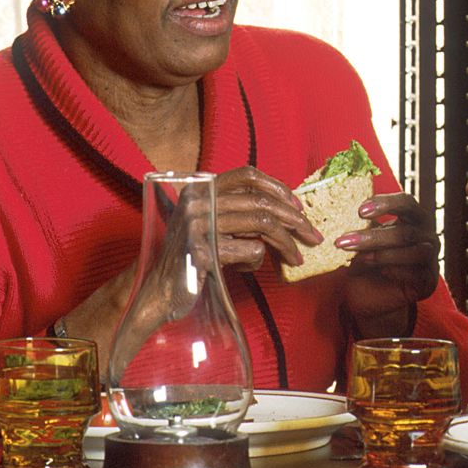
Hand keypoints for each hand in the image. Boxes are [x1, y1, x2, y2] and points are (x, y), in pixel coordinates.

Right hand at [109, 167, 322, 378]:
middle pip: (261, 202)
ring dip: (286, 244)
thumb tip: (287, 209)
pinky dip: (256, 263)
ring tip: (297, 258)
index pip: (246, 175)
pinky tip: (245, 270)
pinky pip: (250, 252)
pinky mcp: (203, 252)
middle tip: (312, 235)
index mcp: (199, 189)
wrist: (155, 292)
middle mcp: (197, 201)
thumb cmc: (191, 259)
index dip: (276, 187)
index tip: (297, 205)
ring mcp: (198, 225)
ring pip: (262, 225)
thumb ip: (237, 212)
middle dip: (294, 220)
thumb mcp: (211, 226)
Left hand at [336, 192, 440, 338]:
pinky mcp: (429, 281)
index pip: (406, 202)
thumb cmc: (365, 262)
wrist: (367, 298)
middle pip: (406, 231)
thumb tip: (341, 212)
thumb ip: (360, 228)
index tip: (360, 211)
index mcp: (411, 218)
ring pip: (416, 251)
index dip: (386, 204)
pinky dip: (398, 271)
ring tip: (361, 259)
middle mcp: (425, 235)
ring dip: (385, 255)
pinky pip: (418, 273)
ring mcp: (431, 258)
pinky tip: (382, 272)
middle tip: (344, 242)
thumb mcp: (360, 242)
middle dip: (373, 237)